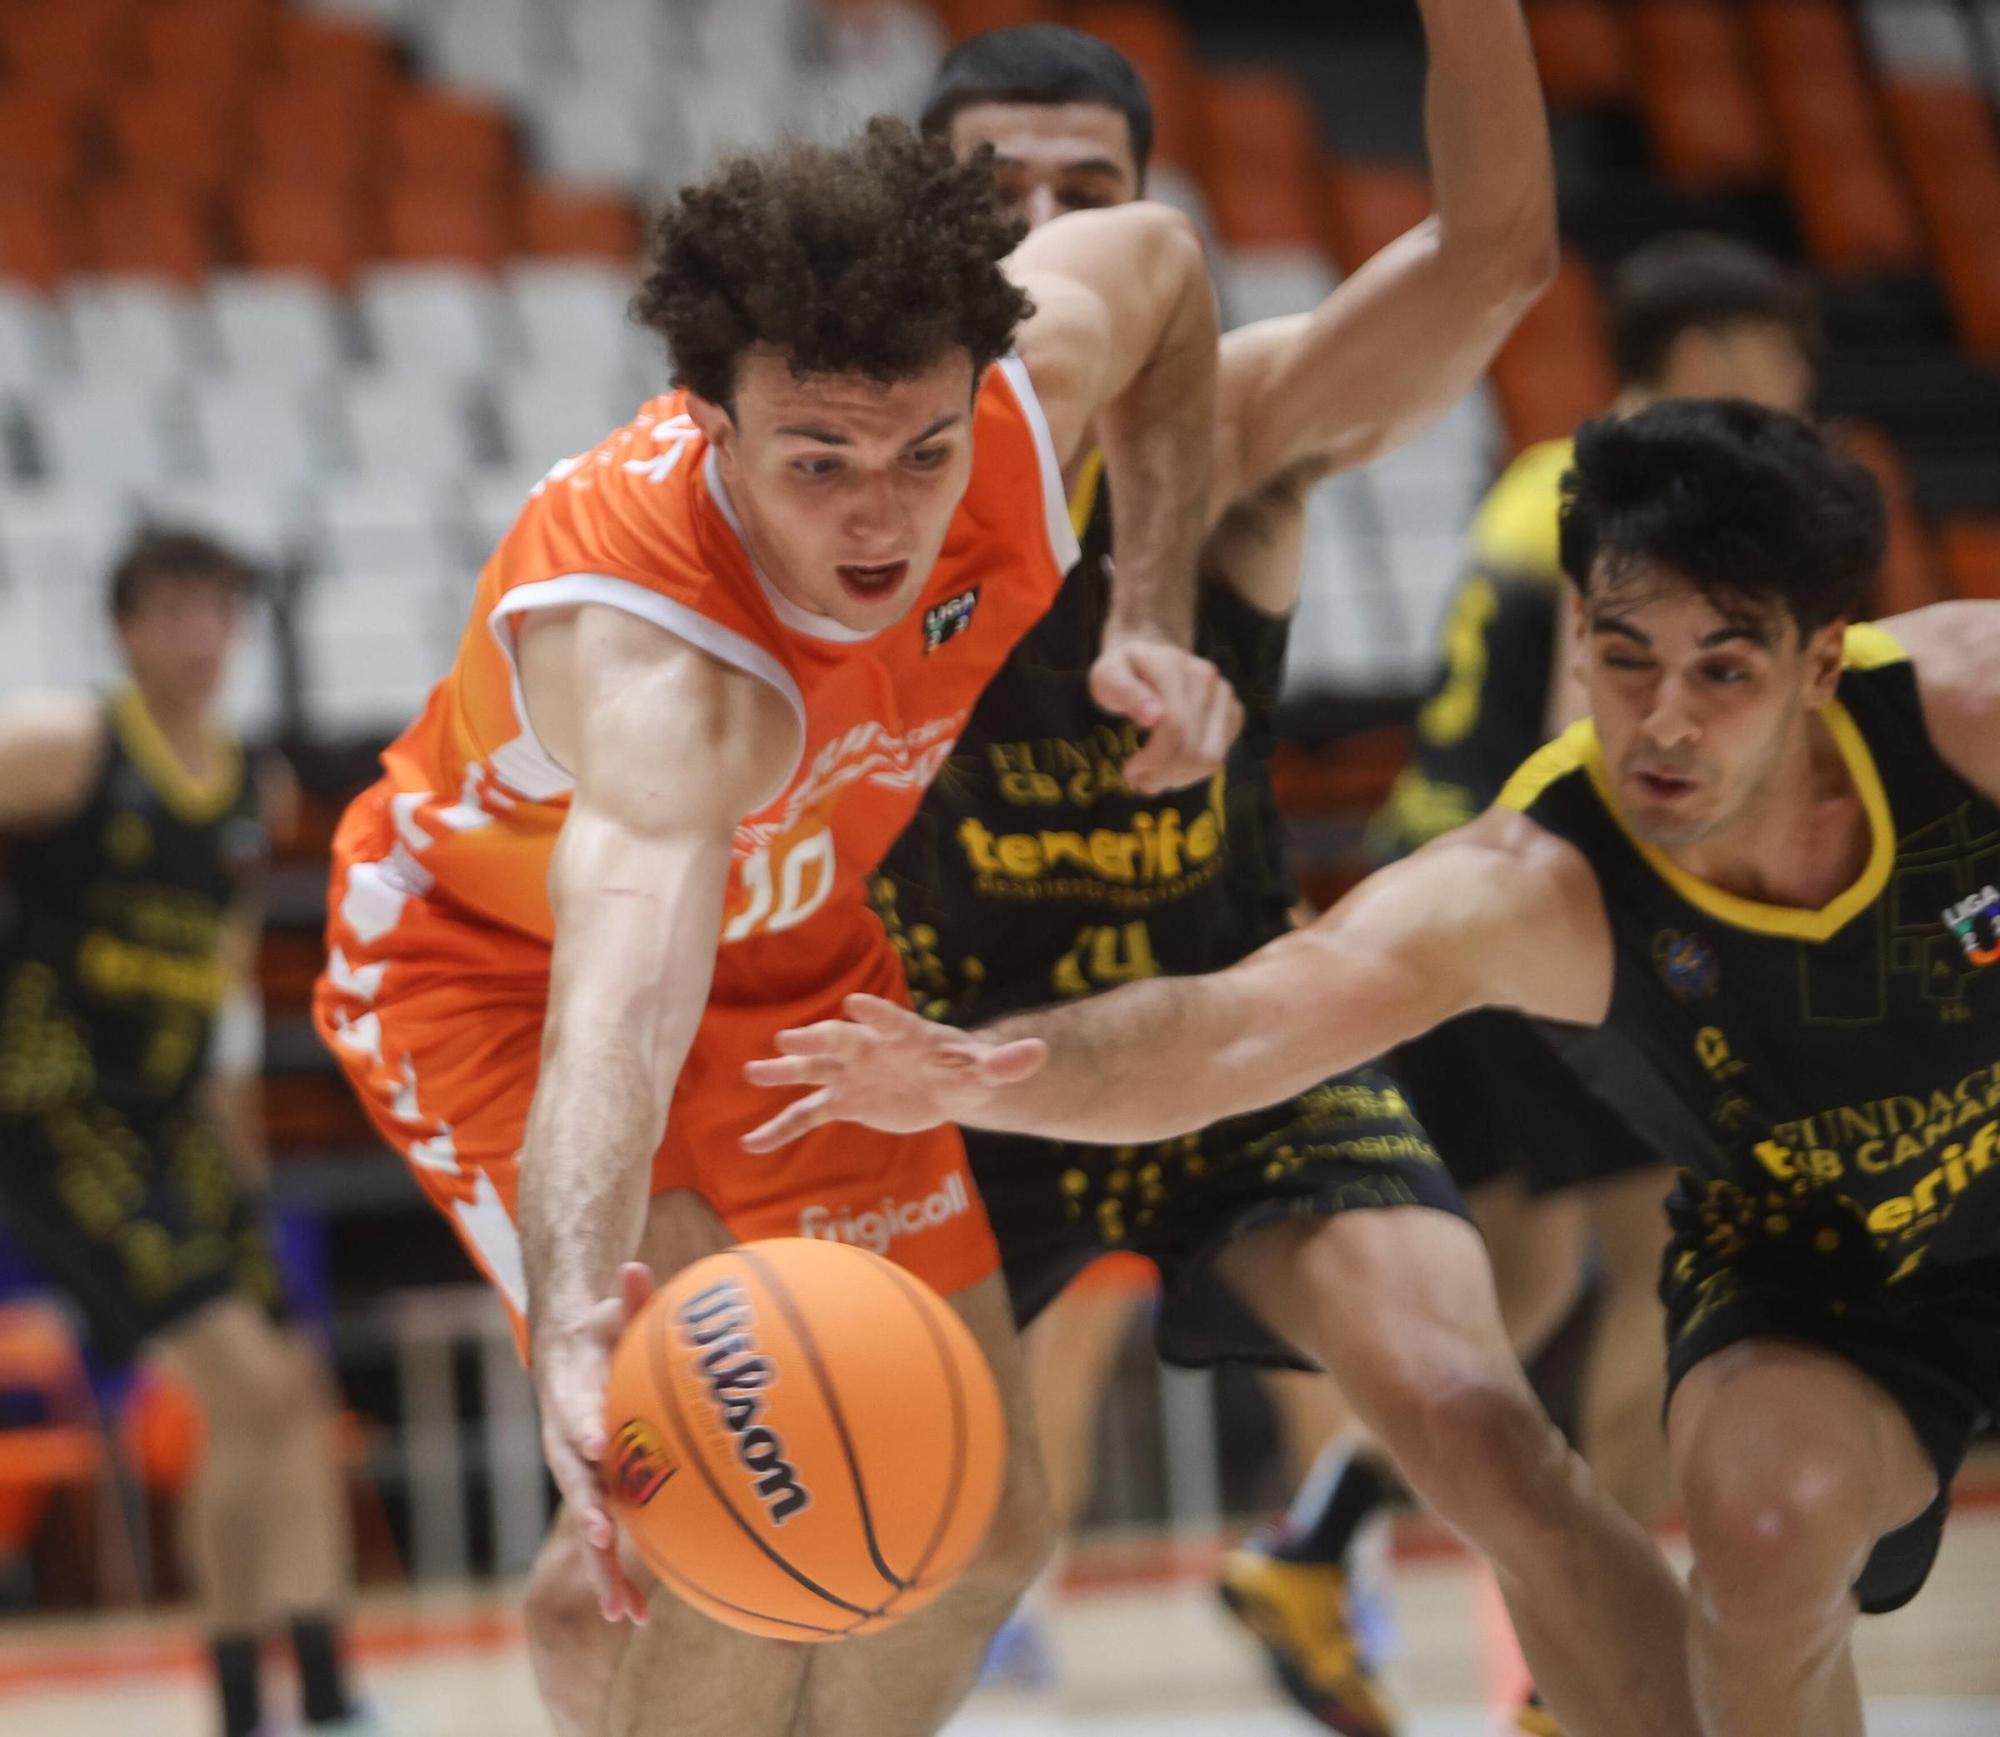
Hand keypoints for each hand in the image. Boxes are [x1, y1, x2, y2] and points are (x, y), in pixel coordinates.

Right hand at [532, 1261, 656, 1624]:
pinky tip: (641, 1619)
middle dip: (587, 1508)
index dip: (585, 1427)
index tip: (601, 1445)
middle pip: (575, 1481)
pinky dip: (619, 1578)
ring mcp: (581, 1477)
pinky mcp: (600, 1498)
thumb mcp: (611, 1311)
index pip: (575, 1411)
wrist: (567, 1360)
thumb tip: (636, 1265)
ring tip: (624, 1611)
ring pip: (588, 1525)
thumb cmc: (599, 1334)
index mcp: (570, 1398)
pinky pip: (608, 1541)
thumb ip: (629, 1297)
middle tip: (601, 1534)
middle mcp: (568, 1444)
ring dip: (603, 1567)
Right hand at [740, 994, 1047, 1151]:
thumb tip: (1041, 1052)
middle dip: (814, 1038)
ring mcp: (851, 1073)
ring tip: (751, 1074)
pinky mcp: (844, 1101)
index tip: (854, 1004)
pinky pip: (807, 1116)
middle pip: (838, 1040)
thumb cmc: (967, 1070)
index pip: (888, 1020)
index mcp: (904, 1034)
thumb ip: (1007, 1063)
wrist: (947, 1085)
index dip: (875, 1013)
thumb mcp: (987, 1071)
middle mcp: (869, 1047)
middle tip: (785, 1039)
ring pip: (812, 1070)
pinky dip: (780, 1129)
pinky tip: (752, 1145)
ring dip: (783, 1073)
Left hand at [1089, 635, 1243, 794]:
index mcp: (1173, 665)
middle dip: (1163, 774)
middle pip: (1194, 748)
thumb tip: (1152, 717)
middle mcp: (1206, 677)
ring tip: (1153, 777)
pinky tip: (1171, 765)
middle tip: (1139, 781)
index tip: (1129, 770)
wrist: (1151, 655)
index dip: (1153, 758)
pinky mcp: (1234, 712)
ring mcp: (1224, 694)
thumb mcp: (1108, 677)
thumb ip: (1125, 692)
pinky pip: (1219, 757)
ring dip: (1178, 778)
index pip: (1173, 726)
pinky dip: (1193, 772)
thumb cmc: (1124, 671)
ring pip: (1210, 758)